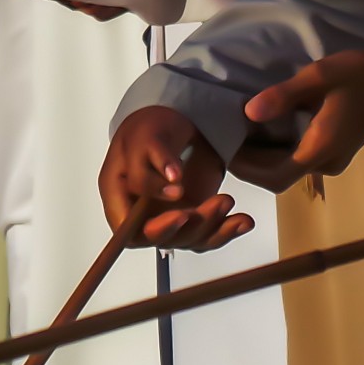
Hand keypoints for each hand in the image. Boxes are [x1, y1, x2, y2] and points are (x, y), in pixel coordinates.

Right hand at [98, 105, 254, 250]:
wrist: (172, 126)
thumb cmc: (150, 130)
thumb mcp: (147, 136)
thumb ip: (156, 158)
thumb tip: (172, 179)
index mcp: (119, 195)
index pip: (130, 230)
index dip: (155, 229)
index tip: (181, 215)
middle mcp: (141, 214)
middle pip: (163, 238)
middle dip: (191, 227)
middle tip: (216, 204)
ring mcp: (167, 219)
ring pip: (189, 238)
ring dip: (213, 225)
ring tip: (227, 200)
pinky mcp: (192, 218)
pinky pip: (208, 233)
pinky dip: (228, 229)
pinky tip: (244, 221)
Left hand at [233, 47, 363, 190]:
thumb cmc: (355, 75)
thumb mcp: (317, 76)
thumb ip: (283, 96)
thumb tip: (248, 112)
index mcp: (321, 148)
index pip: (276, 176)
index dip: (248, 170)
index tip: (226, 152)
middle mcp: (326, 162)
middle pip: (280, 177)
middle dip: (251, 165)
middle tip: (227, 141)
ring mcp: (333, 160)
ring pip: (290, 170)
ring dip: (264, 159)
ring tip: (241, 135)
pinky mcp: (335, 151)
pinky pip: (300, 160)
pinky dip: (279, 152)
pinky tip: (267, 131)